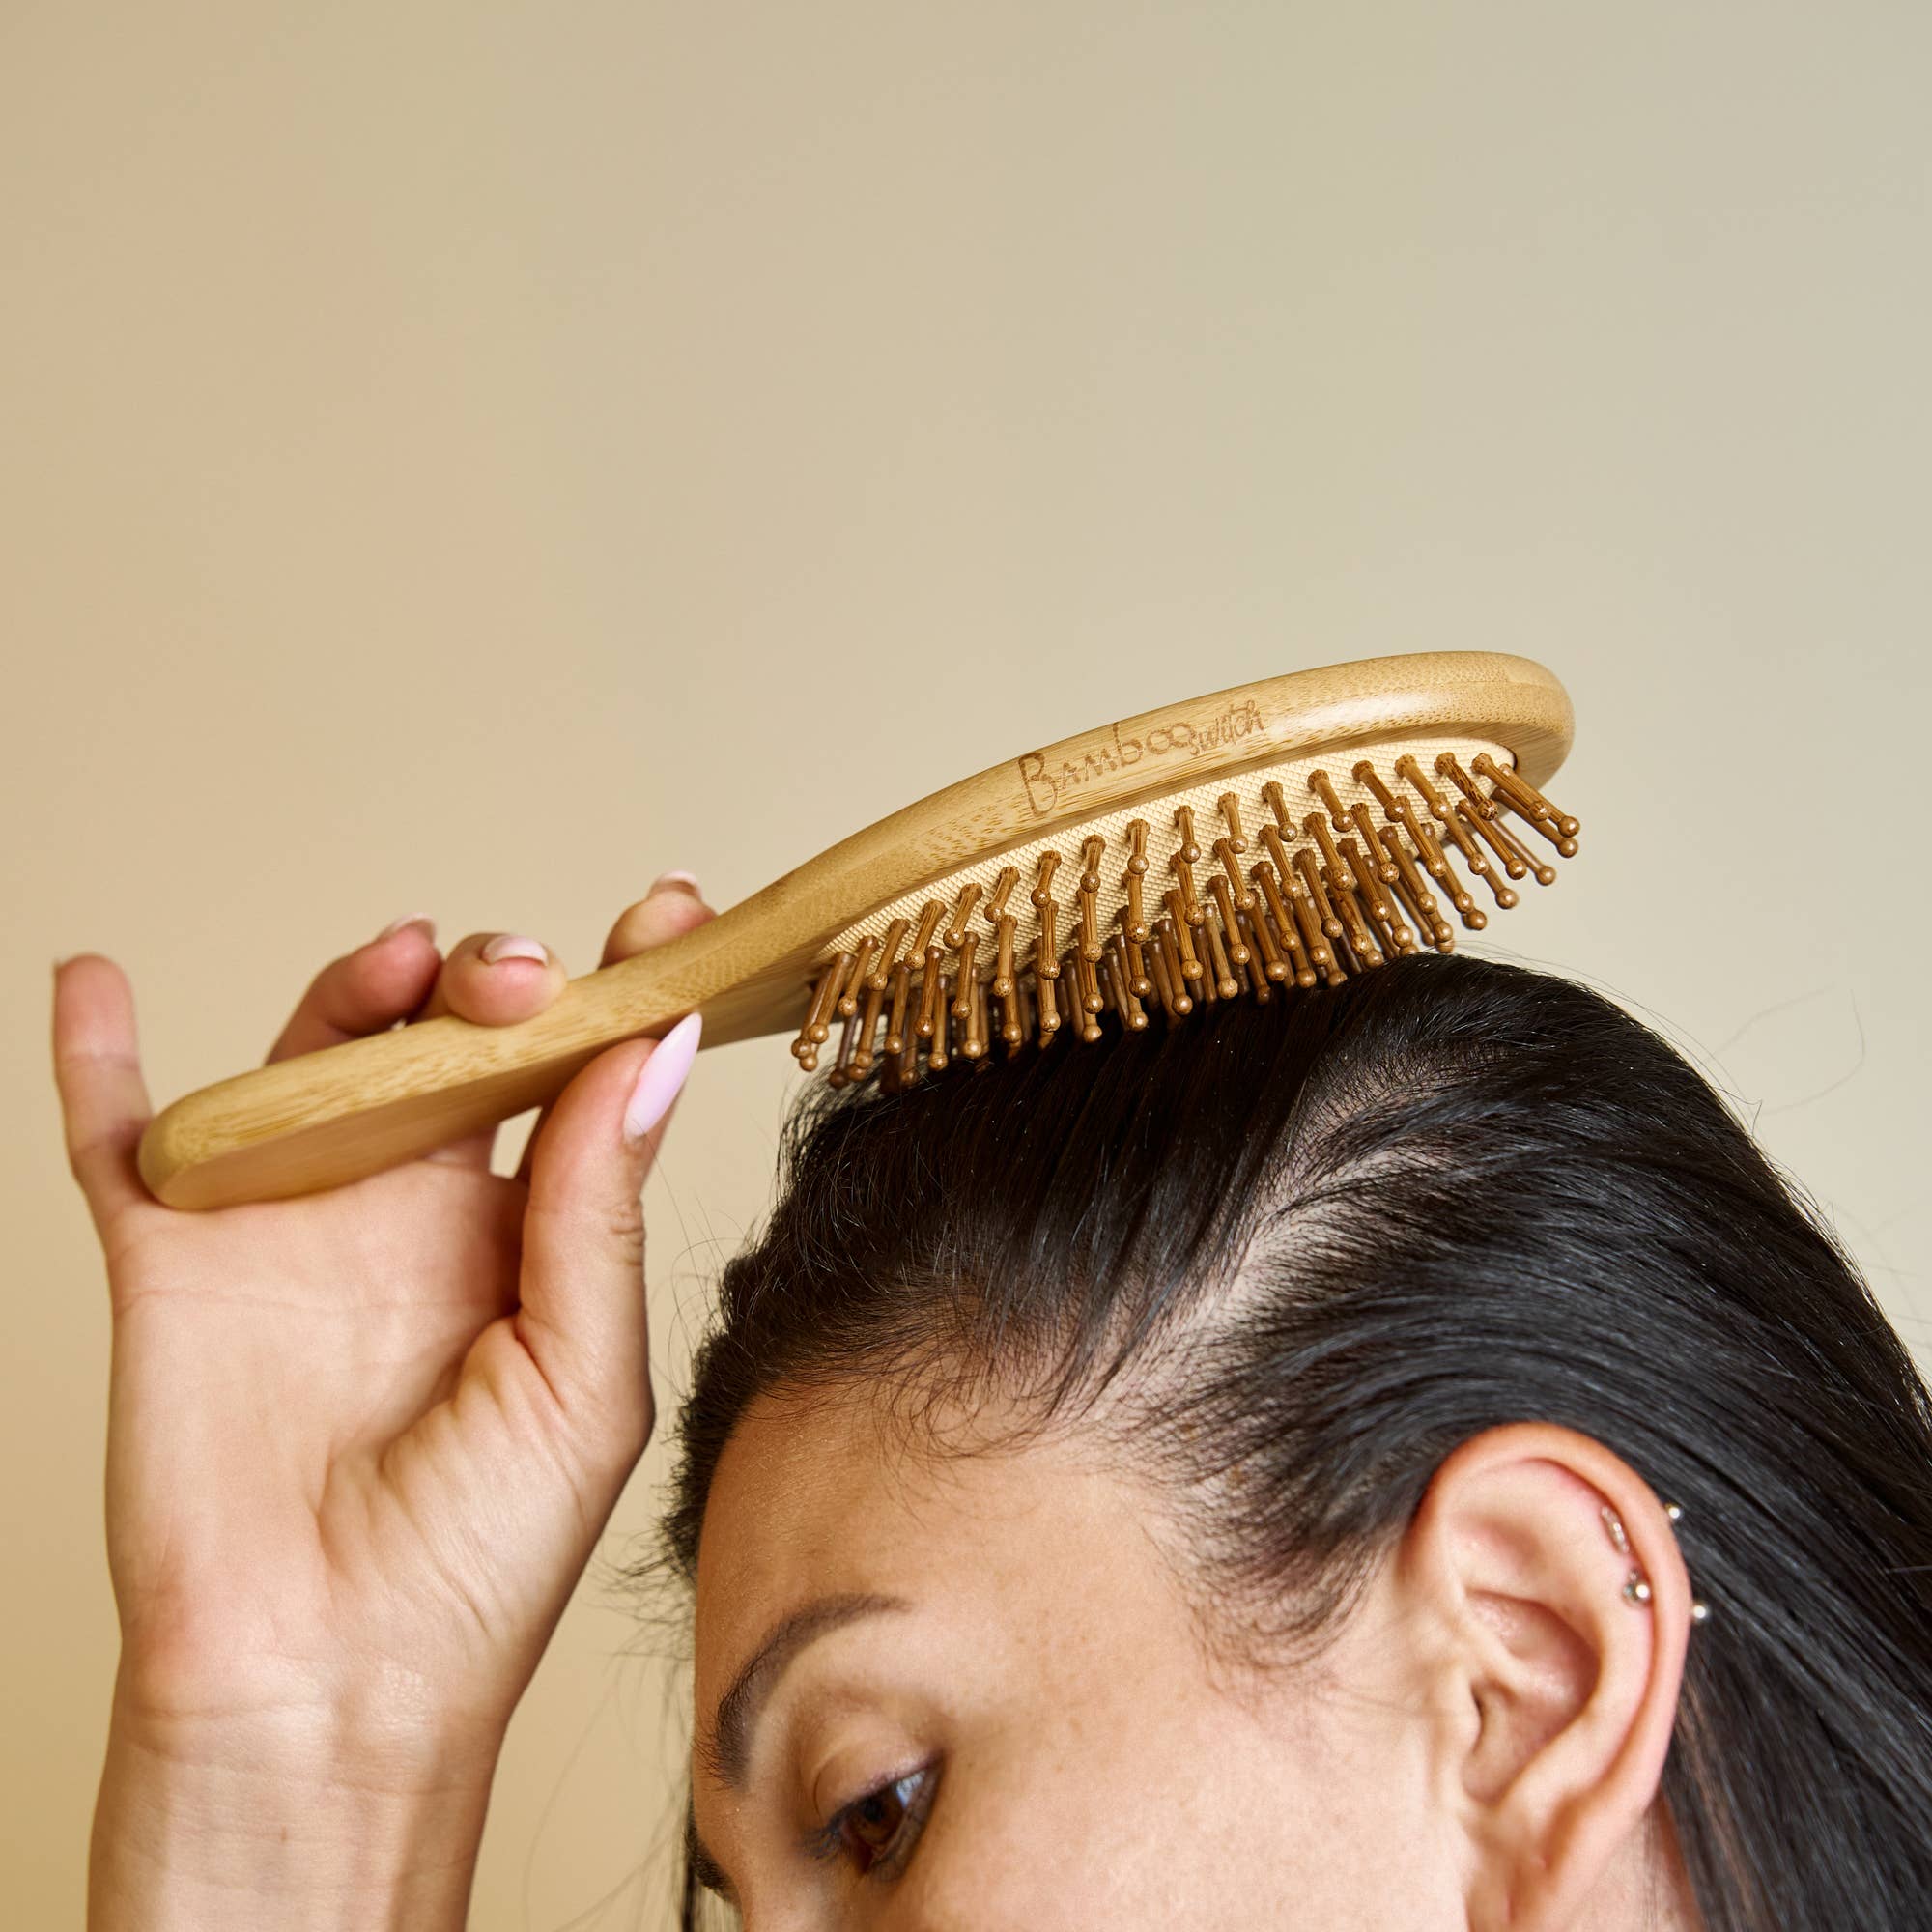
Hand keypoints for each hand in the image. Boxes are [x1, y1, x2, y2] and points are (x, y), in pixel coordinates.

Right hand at [52, 878, 713, 1929]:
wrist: (328, 1690)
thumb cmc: (479, 1562)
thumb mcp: (582, 1381)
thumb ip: (598, 1211)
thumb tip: (650, 1053)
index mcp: (528, 1236)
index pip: (582, 1078)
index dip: (623, 989)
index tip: (673, 915)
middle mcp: (418, 1212)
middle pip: (453, 1043)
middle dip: (495, 981)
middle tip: (523, 973)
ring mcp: (298, 1225)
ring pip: (316, 1058)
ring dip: (354, 988)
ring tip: (408, 959)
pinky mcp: (179, 1263)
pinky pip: (126, 1141)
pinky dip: (102, 1063)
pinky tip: (98, 989)